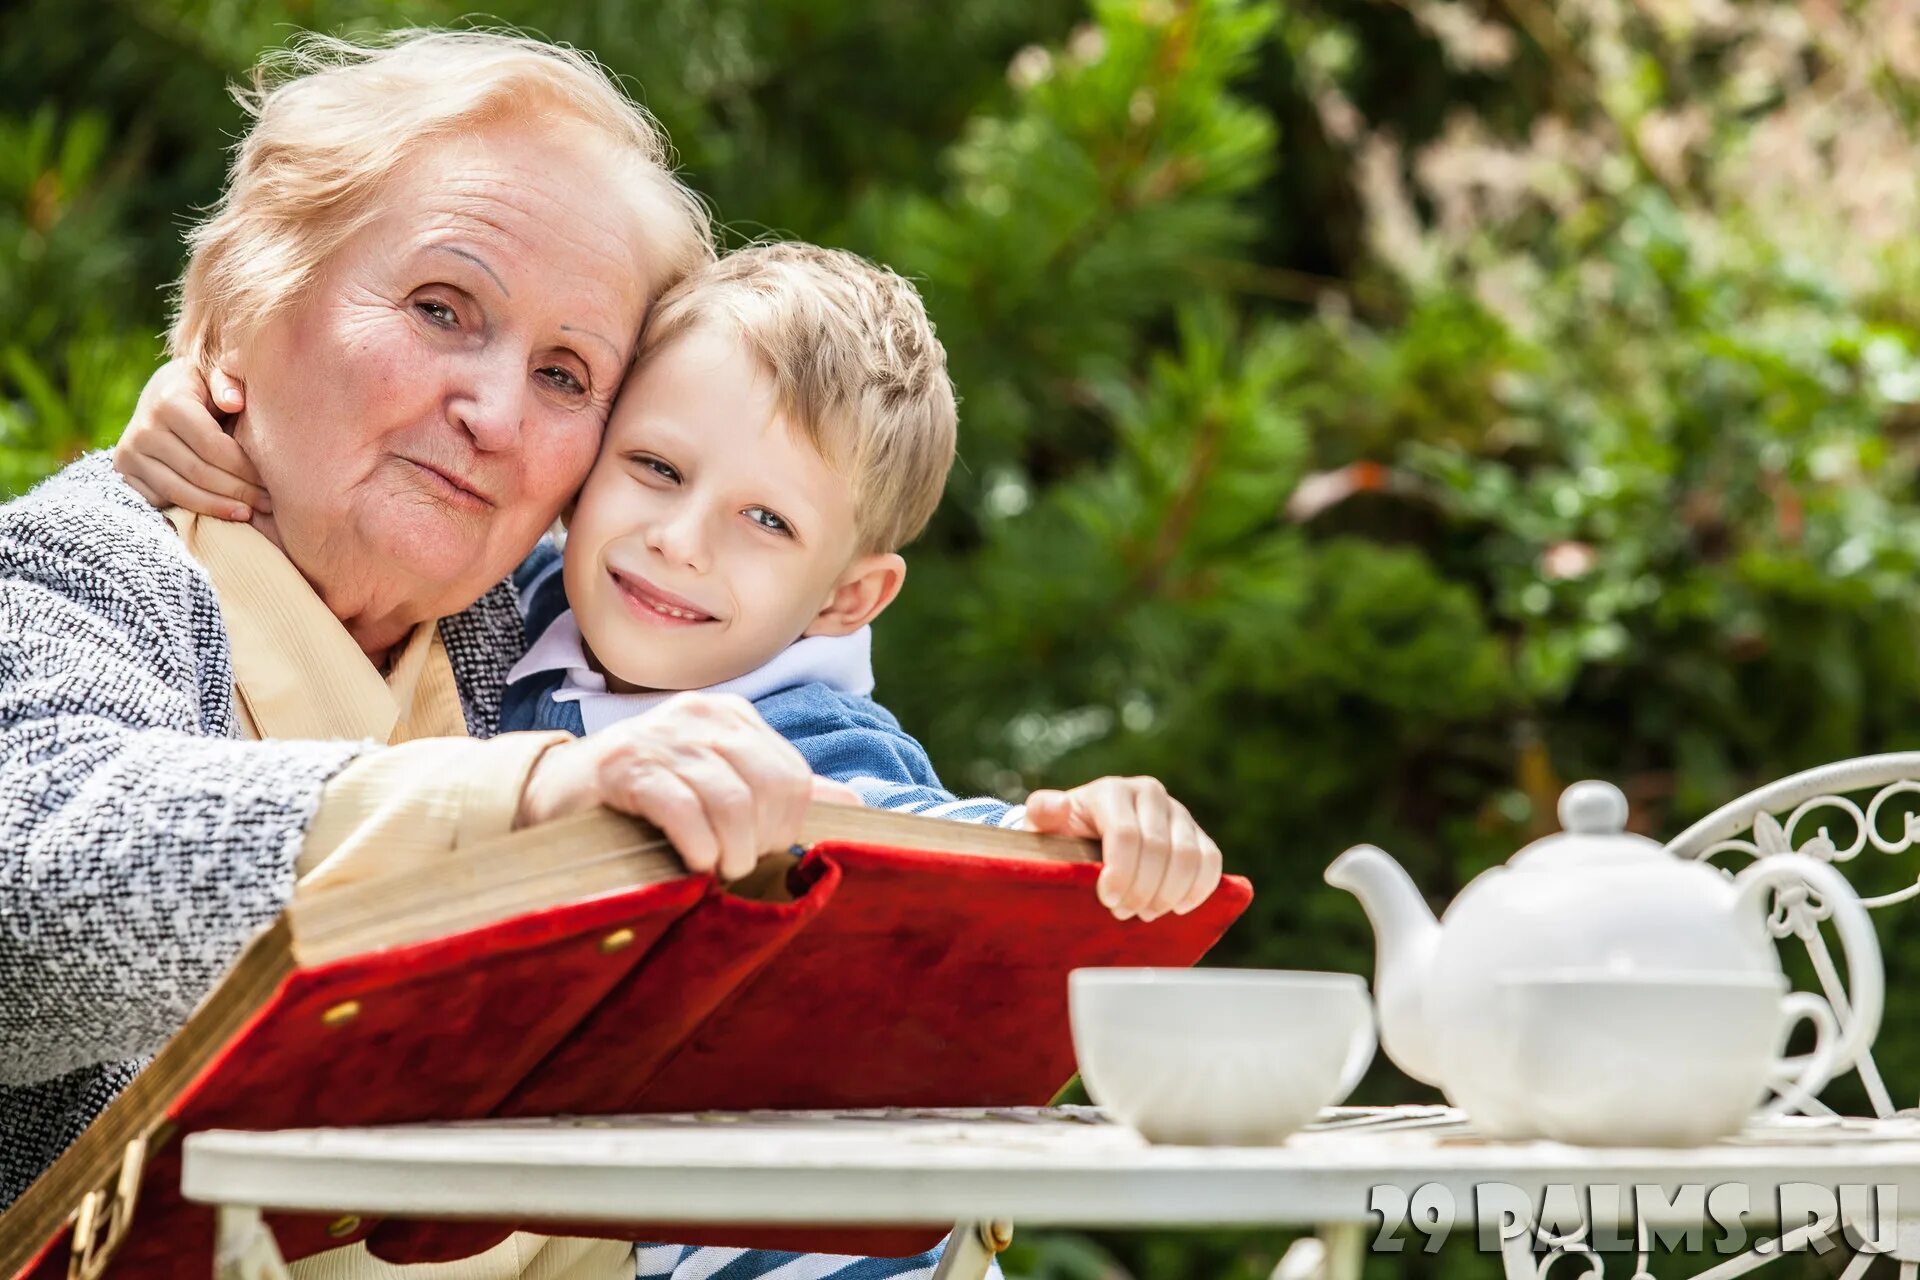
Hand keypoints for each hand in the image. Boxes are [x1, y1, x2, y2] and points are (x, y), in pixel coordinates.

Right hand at [113, 359, 268, 519]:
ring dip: (218, 507)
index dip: (244, 468)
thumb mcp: (214, 377)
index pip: (213, 446)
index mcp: (169, 403)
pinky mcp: (124, 471)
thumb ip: (227, 383)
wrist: (160, 394)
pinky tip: (220, 512)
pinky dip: (193, 509)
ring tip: (249, 513)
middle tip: (268, 504)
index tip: (271, 481)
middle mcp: (143, 428)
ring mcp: (129, 452)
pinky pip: (161, 500)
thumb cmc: (202, 388)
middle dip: (238, 492)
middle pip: (199, 473)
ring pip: (179, 492)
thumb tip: (234, 403)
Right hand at [517, 691, 830, 879]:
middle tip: (738, 865)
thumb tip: (857, 804)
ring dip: (731, 850)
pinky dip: (696, 842)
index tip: (761, 851)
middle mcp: (702, 716)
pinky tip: (693, 863)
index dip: (786, 826)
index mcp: (732, 718)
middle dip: (763, 840)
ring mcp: (662, 737)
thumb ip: (784, 793)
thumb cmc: (649, 796)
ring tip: (717, 869)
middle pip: (770, 787)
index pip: (793, 776)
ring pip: (730, 801)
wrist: (559, 794)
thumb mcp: (720, 785)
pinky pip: (680, 806)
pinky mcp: (624, 766)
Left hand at [1024, 776, 1222, 920]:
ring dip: (1168, 894)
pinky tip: (1177, 908)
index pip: (1126, 834)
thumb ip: (1043, 813)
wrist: (1087, 833)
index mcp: (1112, 791)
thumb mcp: (1044, 824)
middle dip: (1142, 889)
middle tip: (1122, 912)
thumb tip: (1055, 807)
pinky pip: (1211, 861)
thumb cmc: (1063, 834)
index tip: (1108, 900)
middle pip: (1159, 849)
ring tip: (1144, 913)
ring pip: (1188, 857)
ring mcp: (1178, 812)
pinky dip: (1199, 889)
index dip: (1121, 873)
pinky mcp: (1197, 833)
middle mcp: (1149, 793)